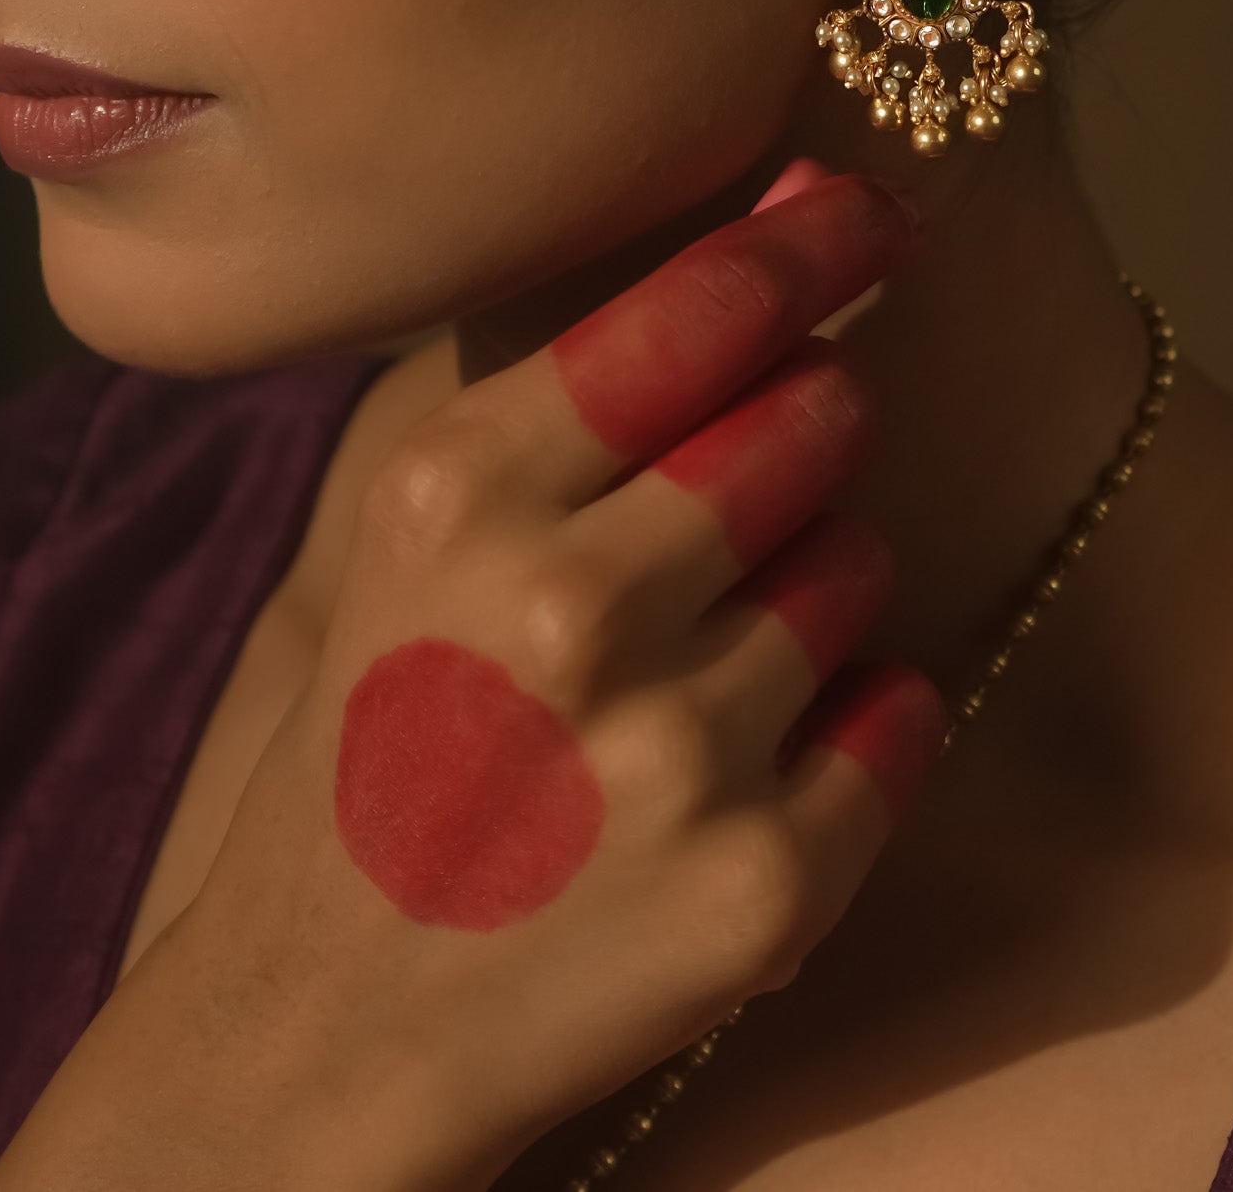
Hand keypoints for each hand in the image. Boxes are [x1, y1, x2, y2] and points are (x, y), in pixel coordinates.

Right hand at [0, 166, 943, 1191]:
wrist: (331, 1021)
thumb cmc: (390, 730)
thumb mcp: (416, 529)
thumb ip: (588, 380)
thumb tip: (794, 210)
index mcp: (463, 496)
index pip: (701, 313)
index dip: (811, 244)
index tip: (875, 211)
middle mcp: (571, 611)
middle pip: (812, 421)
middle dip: (805, 428)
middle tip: (742, 490)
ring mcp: (674, 755)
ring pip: (861, 563)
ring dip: (815, 584)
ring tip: (694, 664)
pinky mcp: (761, 886)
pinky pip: (901, 711)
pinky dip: (861, 717)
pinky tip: (753, 756)